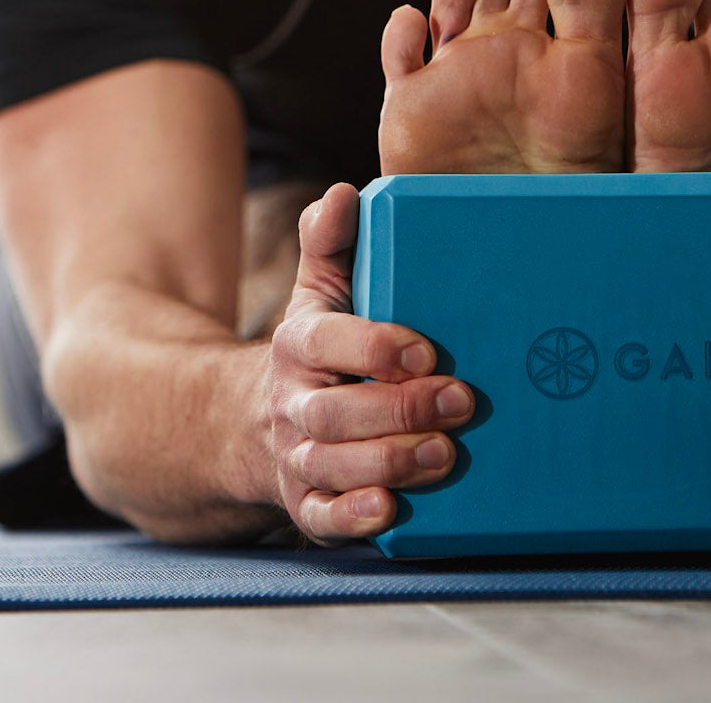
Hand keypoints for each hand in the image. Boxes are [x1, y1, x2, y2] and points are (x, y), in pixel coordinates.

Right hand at [265, 182, 473, 544]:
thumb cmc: (316, 352)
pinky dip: (353, 517)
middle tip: (462, 401)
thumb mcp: (316, 294)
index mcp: (297, 346)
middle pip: (334, 412)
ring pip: (332, 465)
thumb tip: (343, 192)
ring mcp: (297, 457)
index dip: (373, 347)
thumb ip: (329, 245)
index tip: (426, 350)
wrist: (249, 424)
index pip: (325, 343)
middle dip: (399, 409)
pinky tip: (390, 509)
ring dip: (389, 462)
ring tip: (444, 455)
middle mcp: (292, 404)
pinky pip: (321, 518)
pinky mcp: (305, 503)